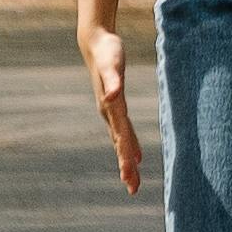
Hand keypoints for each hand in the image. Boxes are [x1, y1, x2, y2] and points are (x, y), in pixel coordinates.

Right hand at [81, 19, 142, 194]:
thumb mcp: (112, 64)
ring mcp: (110, 111)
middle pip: (119, 144)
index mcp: (111, 108)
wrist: (95, 42)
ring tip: (132, 181)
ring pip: (120, 141)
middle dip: (126, 167)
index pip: (120, 137)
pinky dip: (129, 145)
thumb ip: (113, 80)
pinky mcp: (114, 105)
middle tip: (133, 189)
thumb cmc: (107, 51)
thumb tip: (112, 95)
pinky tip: (136, 156)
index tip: (129, 176)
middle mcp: (109, 113)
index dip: (125, 157)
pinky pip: (122, 131)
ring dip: (126, 161)